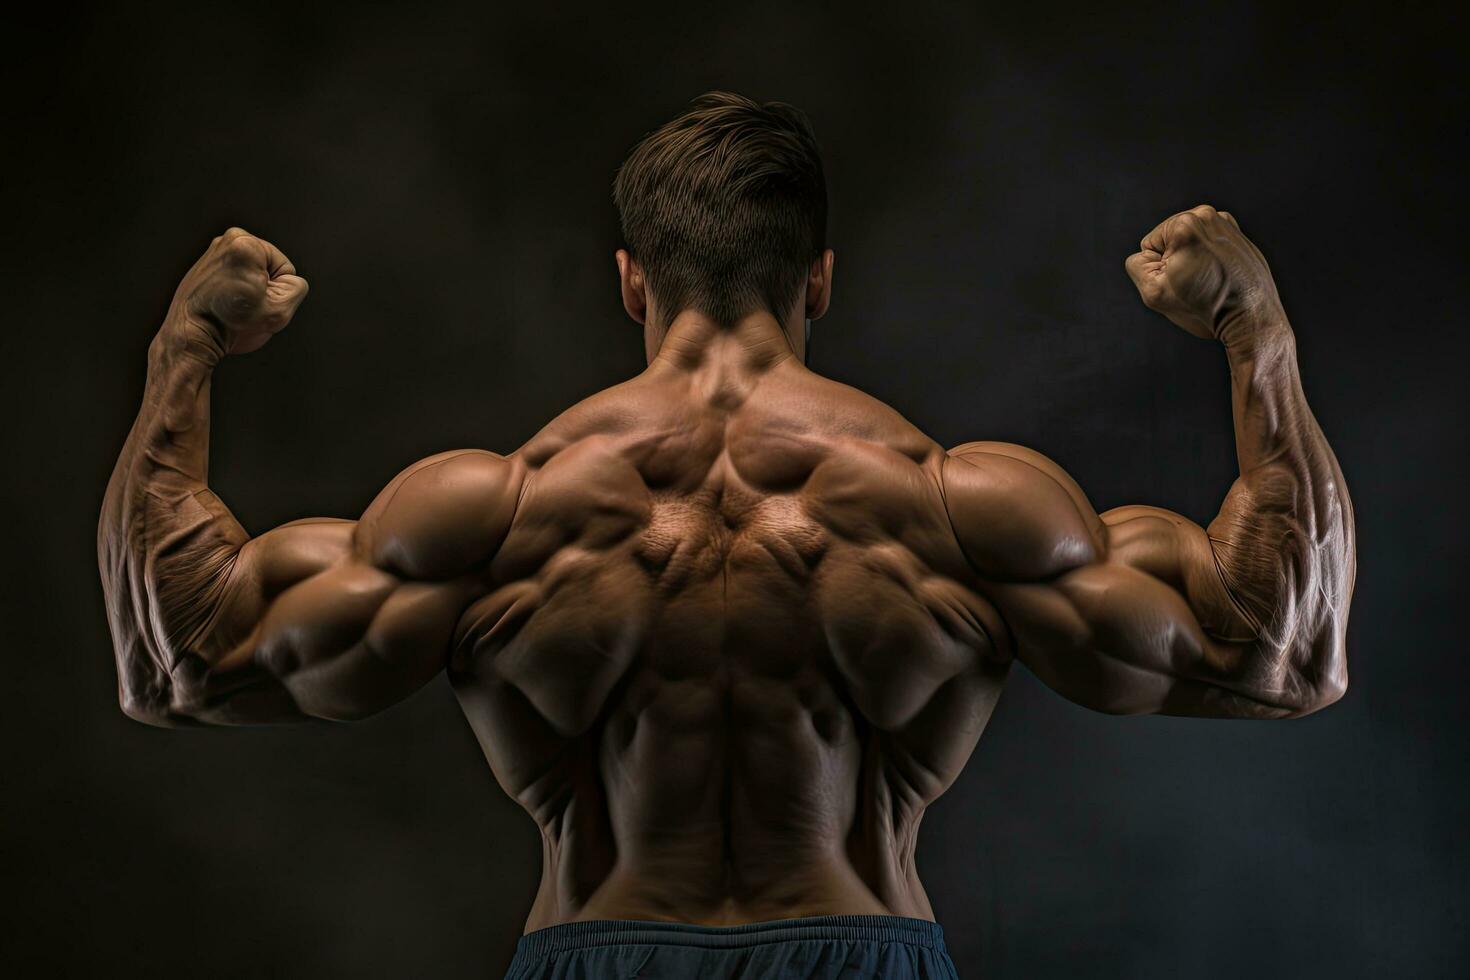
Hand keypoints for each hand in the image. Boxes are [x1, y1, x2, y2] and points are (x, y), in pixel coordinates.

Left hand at [166, 227, 308, 356]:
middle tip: (247, 306)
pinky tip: (223, 304)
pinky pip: (233, 276)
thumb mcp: (281, 310)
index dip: (278, 291)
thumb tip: (289, 280)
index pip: (286, 268)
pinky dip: (233, 289)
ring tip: (233, 306)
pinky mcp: (204, 264)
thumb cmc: (228, 325)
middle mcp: (226, 241)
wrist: (192, 336)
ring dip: (248, 289)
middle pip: (268, 267)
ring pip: (251, 272)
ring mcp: (212, 252)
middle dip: (263, 287)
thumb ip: (298, 287)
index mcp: (246, 244)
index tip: (258, 303)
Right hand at [1124, 205, 1282, 342]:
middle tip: (1195, 284)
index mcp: (1185, 222)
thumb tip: (1146, 254)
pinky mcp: (1239, 236)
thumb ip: (1136, 264)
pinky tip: (1220, 277)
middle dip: (1175, 262)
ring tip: (1209, 281)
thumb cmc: (1204, 307)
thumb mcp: (1153, 292)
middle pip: (1169, 241)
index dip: (1157, 270)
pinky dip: (1209, 261)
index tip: (1181, 283)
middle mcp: (1208, 215)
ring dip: (1192, 262)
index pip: (1149, 245)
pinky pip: (1208, 247)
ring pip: (1189, 244)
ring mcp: (1227, 224)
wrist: (1251, 318)